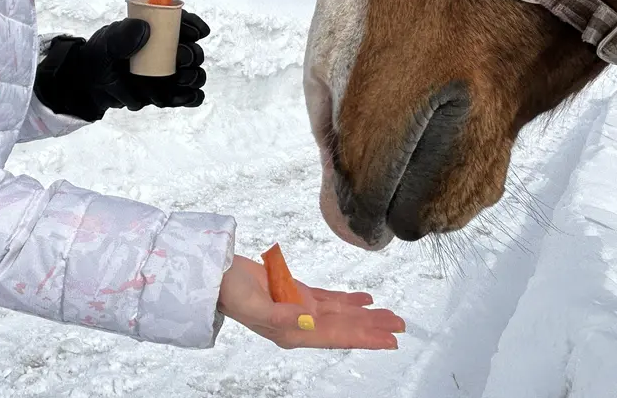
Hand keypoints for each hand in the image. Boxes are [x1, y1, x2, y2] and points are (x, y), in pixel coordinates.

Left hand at [34, 11, 211, 120]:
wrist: (91, 85)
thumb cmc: (100, 56)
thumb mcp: (107, 42)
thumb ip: (123, 35)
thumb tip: (146, 29)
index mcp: (157, 31)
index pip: (182, 23)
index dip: (193, 25)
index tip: (197, 32)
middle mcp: (169, 51)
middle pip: (193, 51)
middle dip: (193, 54)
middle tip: (181, 58)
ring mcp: (170, 74)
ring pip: (195, 74)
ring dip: (193, 77)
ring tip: (180, 79)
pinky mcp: (169, 94)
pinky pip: (189, 97)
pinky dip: (190, 97)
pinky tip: (183, 96)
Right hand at [217, 255, 404, 349]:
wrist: (215, 276)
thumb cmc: (230, 290)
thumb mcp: (253, 303)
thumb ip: (281, 314)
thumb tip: (310, 320)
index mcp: (292, 331)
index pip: (337, 336)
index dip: (364, 338)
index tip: (389, 341)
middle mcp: (301, 322)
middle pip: (345, 326)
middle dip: (373, 327)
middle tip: (402, 326)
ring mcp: (300, 307)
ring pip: (341, 313)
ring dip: (366, 315)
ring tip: (391, 315)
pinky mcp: (297, 292)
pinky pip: (329, 299)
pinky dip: (348, 300)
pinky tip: (365, 300)